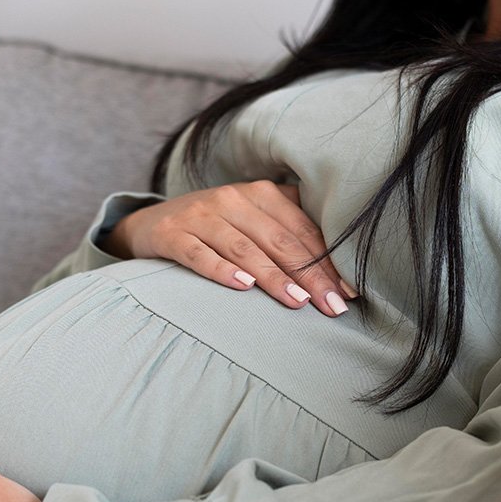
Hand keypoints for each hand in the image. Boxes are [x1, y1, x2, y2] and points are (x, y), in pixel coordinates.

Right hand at [104, 181, 357, 316]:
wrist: (153, 223)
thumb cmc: (217, 227)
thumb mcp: (253, 218)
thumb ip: (290, 226)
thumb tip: (342, 259)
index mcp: (260, 194)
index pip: (301, 230)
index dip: (328, 261)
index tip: (348, 293)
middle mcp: (232, 199)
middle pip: (279, 241)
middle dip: (309, 275)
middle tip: (331, 307)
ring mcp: (200, 216)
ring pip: (244, 248)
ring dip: (273, 276)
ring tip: (296, 302)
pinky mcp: (173, 235)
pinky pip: (199, 254)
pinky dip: (221, 270)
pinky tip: (242, 287)